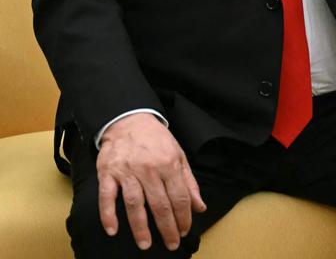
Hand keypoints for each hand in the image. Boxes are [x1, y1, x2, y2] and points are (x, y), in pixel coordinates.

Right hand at [96, 113, 205, 250]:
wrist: (128, 120)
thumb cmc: (156, 140)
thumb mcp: (179, 156)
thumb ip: (189, 182)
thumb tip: (200, 206)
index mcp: (169, 165)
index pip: (179, 197)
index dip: (183, 217)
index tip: (185, 231)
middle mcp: (149, 169)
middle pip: (160, 204)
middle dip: (167, 228)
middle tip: (170, 244)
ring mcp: (127, 172)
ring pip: (135, 204)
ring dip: (140, 227)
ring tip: (145, 244)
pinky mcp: (107, 173)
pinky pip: (107, 197)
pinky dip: (108, 214)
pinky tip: (113, 230)